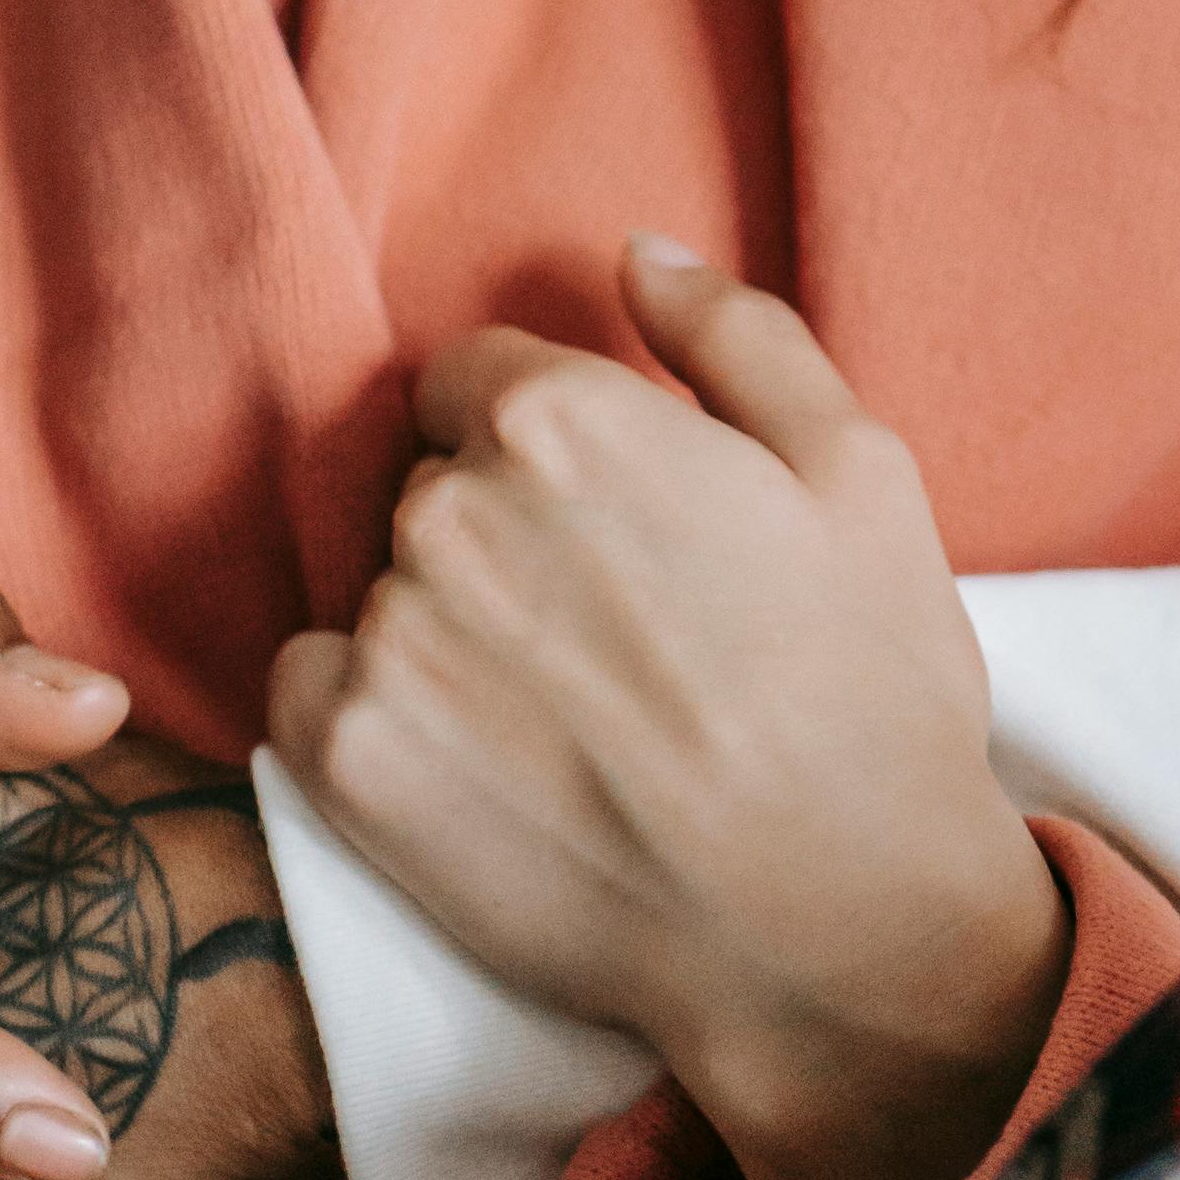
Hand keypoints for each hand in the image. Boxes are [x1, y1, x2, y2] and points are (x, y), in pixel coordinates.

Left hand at [270, 245, 1067, 1179]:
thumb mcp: (860, 466)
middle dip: (503, 530)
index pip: (479, 377)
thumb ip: (735, 335)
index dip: (551, 443)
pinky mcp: (348, 763)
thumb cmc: (869, 688)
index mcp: (564, 420)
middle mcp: (448, 511)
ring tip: (563, 712)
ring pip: (384, 587)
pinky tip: (483, 761)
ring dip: (448, 624)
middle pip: (431, 481)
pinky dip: (372, 711)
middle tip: (612, 629)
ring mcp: (387, 639)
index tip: (613, 522)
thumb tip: (634, 255)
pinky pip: (309, 686)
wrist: (835, 923)